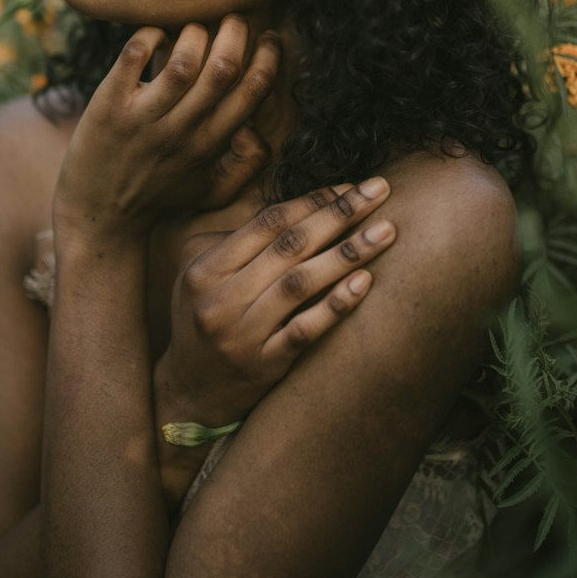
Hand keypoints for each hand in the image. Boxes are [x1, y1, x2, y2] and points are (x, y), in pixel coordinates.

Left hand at [53, 16, 282, 235]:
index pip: (252, 91)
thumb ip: (248, 165)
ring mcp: (143, 118)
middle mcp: (180, 130)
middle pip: (222, 68)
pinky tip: (153, 36)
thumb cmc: (159, 196)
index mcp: (210, 144)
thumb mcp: (212, 192)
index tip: (266, 38)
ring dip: (192, 32)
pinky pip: (132, 56)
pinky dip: (148, 35)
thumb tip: (259, 127)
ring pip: (180, 61)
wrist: (99, 217)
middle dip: (235, 32)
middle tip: (231, 19)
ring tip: (192, 28)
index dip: (268, 57)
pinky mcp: (108, 106)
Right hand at [155, 177, 396, 427]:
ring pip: (300, 284)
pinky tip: (365, 282)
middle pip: (289, 246)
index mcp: (205, 268)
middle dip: (339, 214)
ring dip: (347, 253)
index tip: (351, 186)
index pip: (268, 222)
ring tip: (386, 231)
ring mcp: (242, 335)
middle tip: (380, 190)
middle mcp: (221, 298)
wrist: (190, 391)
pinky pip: (305, 329)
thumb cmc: (205, 318)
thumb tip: (301, 208)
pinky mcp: (264, 365)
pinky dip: (336, 304)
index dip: (313, 200)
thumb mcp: (202, 274)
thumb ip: (240, 242)